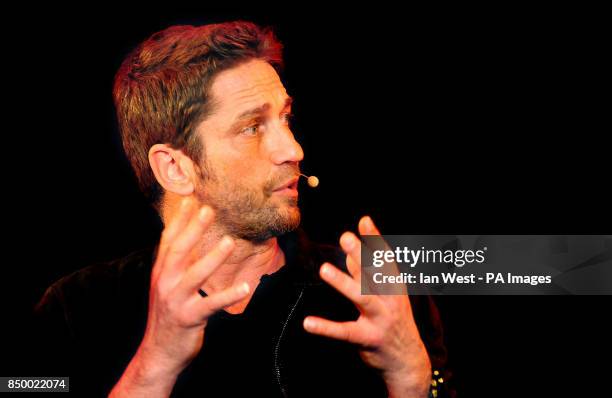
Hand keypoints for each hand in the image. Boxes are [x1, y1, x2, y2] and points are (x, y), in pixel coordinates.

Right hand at [111, 198, 249, 396]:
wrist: (158, 353)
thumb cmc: (169, 317)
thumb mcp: (167, 287)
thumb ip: (176, 266)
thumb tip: (189, 241)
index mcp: (160, 273)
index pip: (169, 241)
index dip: (179, 220)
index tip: (189, 199)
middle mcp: (165, 283)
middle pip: (179, 251)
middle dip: (193, 229)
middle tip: (208, 209)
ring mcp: (175, 301)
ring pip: (194, 275)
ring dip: (212, 258)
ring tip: (228, 242)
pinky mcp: (188, 318)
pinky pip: (211, 304)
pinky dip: (228, 295)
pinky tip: (245, 287)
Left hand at [303, 216, 430, 396]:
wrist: (407, 362)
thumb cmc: (393, 321)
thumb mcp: (386, 296)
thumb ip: (366, 276)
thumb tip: (351, 253)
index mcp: (394, 287)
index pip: (385, 259)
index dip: (375, 239)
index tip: (364, 220)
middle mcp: (390, 301)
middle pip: (375, 274)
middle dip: (361, 255)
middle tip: (346, 237)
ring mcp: (380, 320)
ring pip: (362, 298)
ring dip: (343, 283)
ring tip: (324, 269)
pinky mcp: (367, 339)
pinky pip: (344, 332)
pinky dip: (326, 328)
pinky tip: (308, 323)